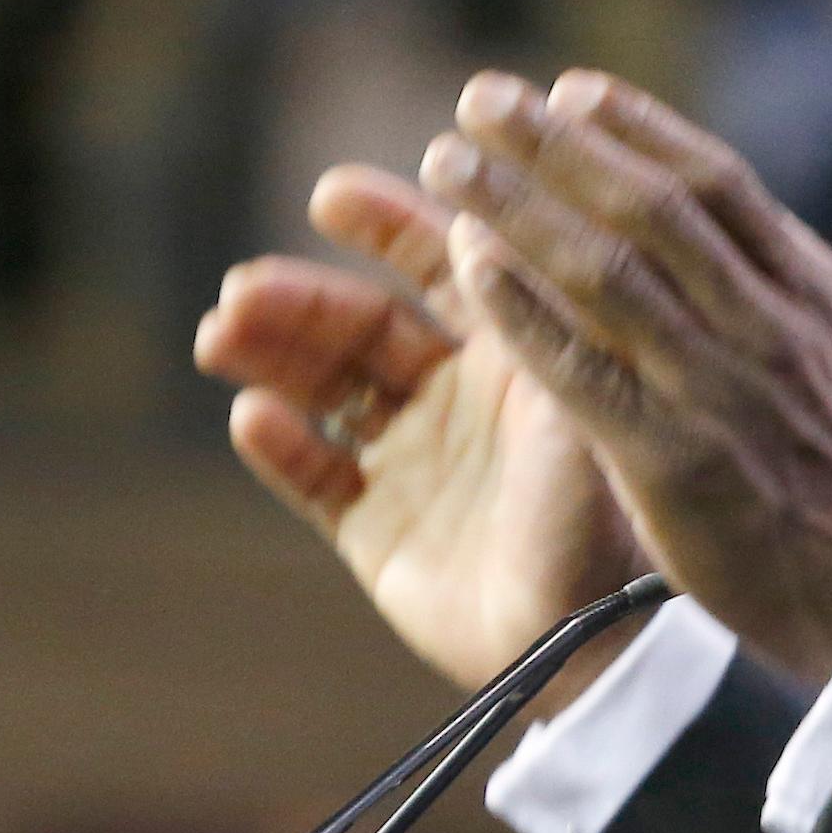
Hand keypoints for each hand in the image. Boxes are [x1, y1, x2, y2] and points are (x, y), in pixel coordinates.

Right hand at [195, 165, 648, 689]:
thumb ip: (534, 314)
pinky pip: (314, 476)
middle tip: (243, 287)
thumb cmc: (611, 512)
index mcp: (516, 349)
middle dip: (299, 297)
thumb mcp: (583, 399)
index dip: (386, 223)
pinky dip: (279, 445)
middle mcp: (459, 394)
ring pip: (322, 387)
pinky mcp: (379, 528)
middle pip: (362, 322)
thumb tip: (480, 216)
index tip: (331, 193)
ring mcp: (415, 459)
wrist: (598, 640)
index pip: (441, 262)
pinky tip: (254, 418)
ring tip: (220, 334)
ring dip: (269, 354)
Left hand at [419, 68, 831, 683]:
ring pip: (605, 269)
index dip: (641, 129)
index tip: (573, 89)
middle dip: (559, 144)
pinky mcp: (673, 459)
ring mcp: (718, 389)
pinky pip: (581, 369)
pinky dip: (523, 309)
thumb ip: (807, 303)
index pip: (719, 183)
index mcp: (813, 297)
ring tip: (447, 161)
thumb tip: (770, 240)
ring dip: (519, 205)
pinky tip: (468, 268)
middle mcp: (766, 326)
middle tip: (482, 96)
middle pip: (648, 206)